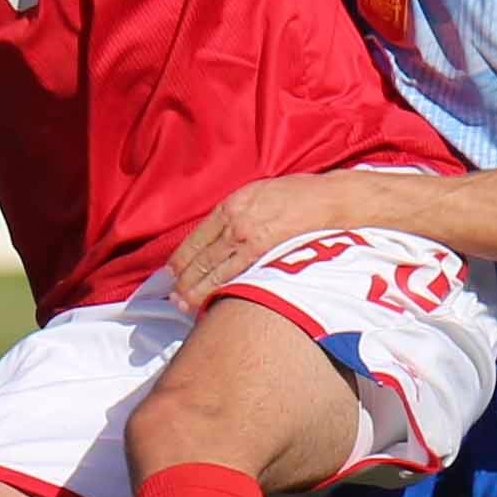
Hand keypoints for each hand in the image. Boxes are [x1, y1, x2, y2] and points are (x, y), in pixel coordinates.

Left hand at [168, 177, 347, 312]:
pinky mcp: (262, 251)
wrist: (325, 198)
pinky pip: (234, 273)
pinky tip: (210, 299)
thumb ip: (237, 212)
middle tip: (173, 296)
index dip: (182, 257)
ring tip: (184, 303)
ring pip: (213, 268)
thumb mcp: (258, 193)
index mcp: (230, 205)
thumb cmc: (297, 194)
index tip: (171, 271)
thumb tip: (222, 232)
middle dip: (184, 278)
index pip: (197, 237)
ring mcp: (246, 237)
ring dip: (196, 288)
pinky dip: (220, 287)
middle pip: (202, 256)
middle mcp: (233, 221)